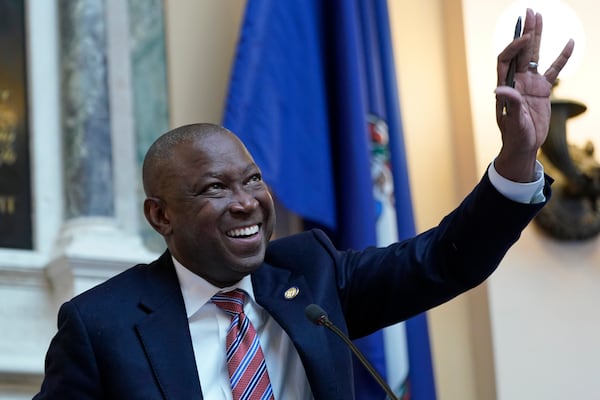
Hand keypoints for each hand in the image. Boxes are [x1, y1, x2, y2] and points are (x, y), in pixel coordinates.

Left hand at [494, 8, 573, 181]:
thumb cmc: (514, 137)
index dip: (513, 47)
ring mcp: (530, 84)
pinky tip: (570, 42)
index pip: (505, 60)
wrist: (524, 147)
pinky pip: (553, 70)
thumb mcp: (512, 122)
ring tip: (540, 16)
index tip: (525, 38)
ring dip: (538, 37)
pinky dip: (562, 57)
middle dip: (525, 32)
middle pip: (519, 51)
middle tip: (530, 11)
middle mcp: (516, 82)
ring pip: (534, 56)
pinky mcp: (542, 90)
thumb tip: (499, 88)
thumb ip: (509, 104)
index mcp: (505, 87)